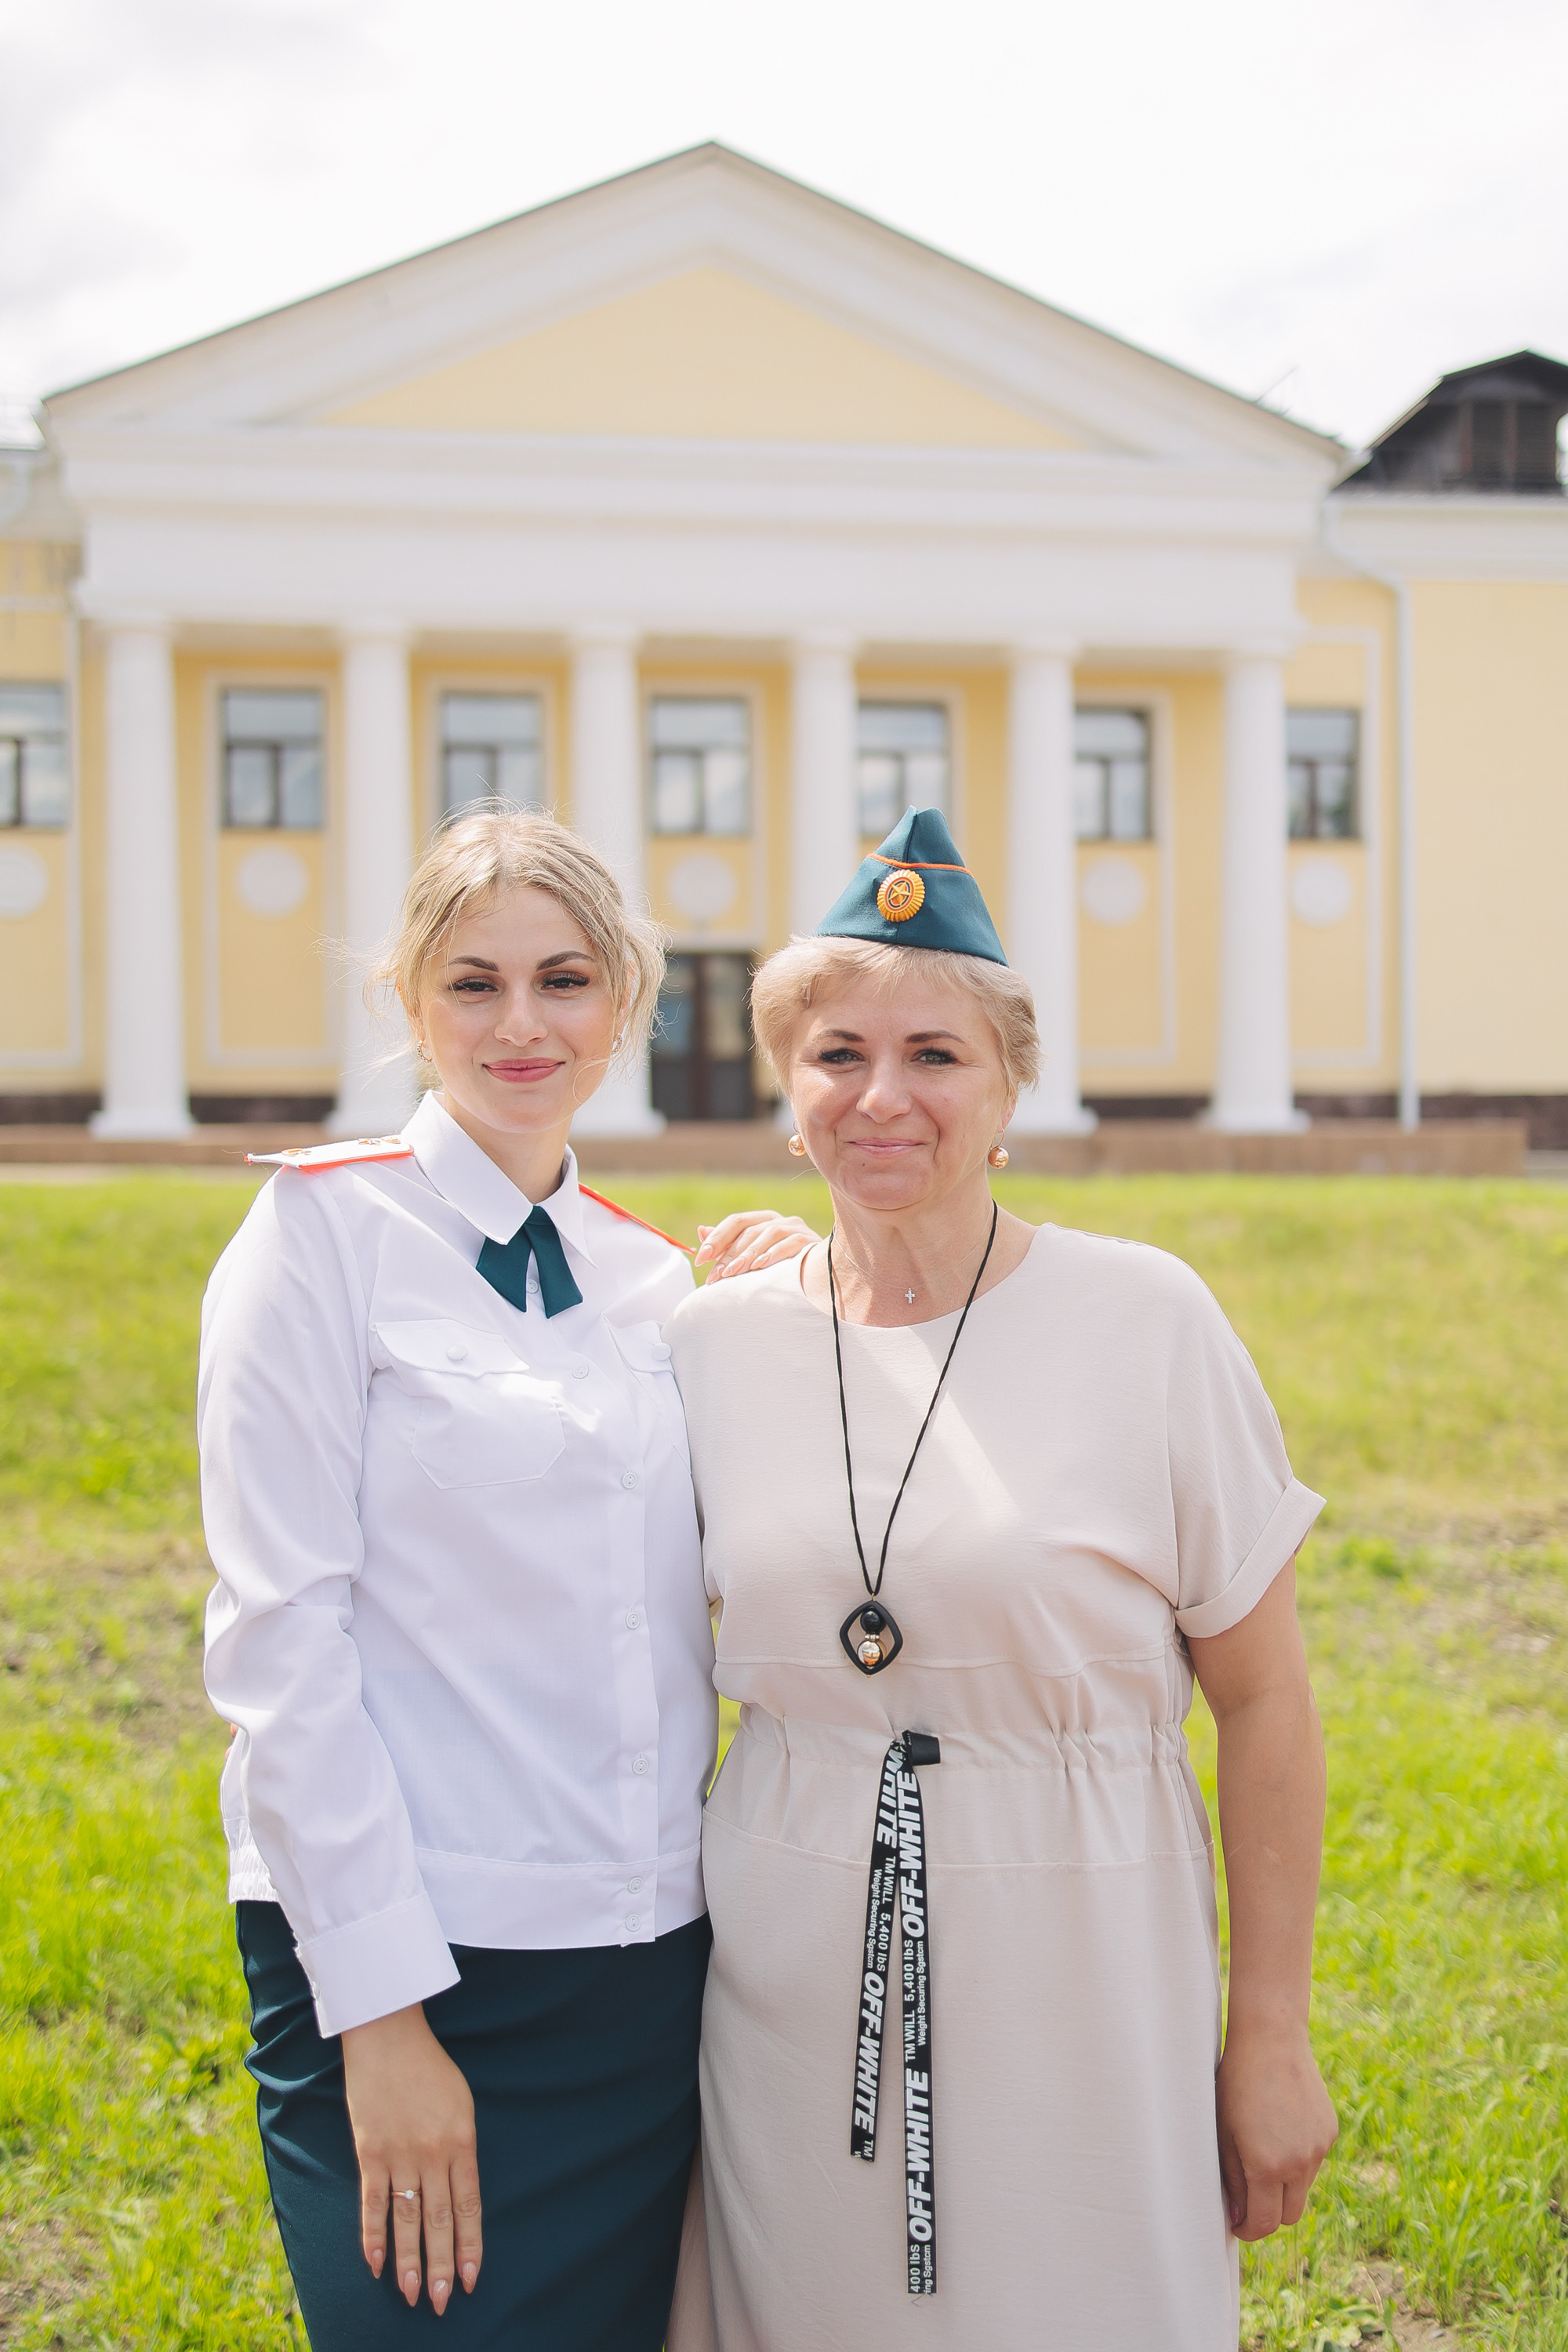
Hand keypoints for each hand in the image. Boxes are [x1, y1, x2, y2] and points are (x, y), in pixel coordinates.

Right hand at [341, 2004, 481, 2313]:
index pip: (468, 2207)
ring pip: (407, 2220)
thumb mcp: (461, 2104)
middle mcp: (432, 2154)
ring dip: (409, 2261)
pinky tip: (376, 2265)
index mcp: (461, 2142)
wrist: (388, 2036)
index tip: (469, 2280)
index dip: (469, 2246)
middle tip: (439, 2303)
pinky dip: (373, 2236)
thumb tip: (460, 2193)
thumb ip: (461, 2149)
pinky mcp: (369, 2152)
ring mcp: (399, 2155)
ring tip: (411, 2296)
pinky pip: (372, 2202)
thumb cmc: (429, 2068)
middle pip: (439, 2221)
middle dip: (440, 2266)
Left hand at [694, 1209, 818, 1279]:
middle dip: (729, 1254)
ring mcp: (795, 1227)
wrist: (817, 1275)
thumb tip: (701, 1231)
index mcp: (762, 1219)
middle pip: (749, 1230)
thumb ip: (727, 1244)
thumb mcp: (750, 1255)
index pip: (735, 1221)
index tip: (700, 1259)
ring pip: (767, 1234)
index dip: (716, 1238)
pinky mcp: (809, 1240)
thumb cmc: (778, 1266)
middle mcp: (778, 1219)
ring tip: (733, 1272)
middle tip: (716, 1275)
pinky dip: (773, 1253)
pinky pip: (789, 1243)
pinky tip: (760, 1265)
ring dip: (748, 1255)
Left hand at [1215, 2021, 1337, 2240]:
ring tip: (1262, 2152)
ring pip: (1302, 2189)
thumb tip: (1239, 2217)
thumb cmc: (1236, 2083)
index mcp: (1268, 2166)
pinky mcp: (1329, 2132)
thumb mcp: (1224, 2133)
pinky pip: (1313, 2162)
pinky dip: (1298, 2160)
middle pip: (1288, 2215)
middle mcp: (1299, 2163)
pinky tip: (1280, 2129)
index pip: (1264, 2223)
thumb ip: (1233, 2180)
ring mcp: (1318, 2148)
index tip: (1238, 2224)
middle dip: (1268, 2214)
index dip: (1249, 2230)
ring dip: (1284, 2186)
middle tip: (1248, 2197)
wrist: (1270, 2040)